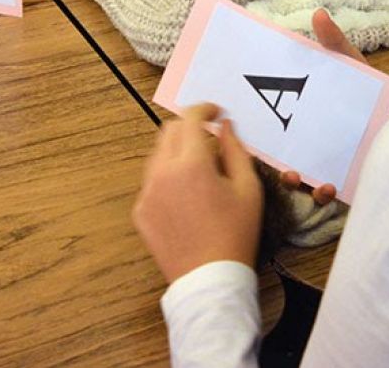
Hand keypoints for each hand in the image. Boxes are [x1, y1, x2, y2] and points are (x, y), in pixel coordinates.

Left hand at [133, 104, 263, 283]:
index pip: (190, 118)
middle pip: (169, 131)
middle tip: (209, 137)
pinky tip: (186, 194)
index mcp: (191, 164)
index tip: (216, 112)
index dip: (204, 108)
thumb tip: (225, 127)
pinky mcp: (141, 211)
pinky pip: (152, 181)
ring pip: (157, 155)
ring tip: (200, 169)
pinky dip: (167, 176)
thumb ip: (236, 150)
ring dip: (176, 151)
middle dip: (189, 127)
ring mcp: (147, 193)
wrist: (210, 280)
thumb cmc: (235, 234)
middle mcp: (162, 173)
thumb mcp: (248, 189)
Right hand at [277, 9, 388, 203]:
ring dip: (296, 182)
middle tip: (278, 164)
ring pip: (302, 180)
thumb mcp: (351, 65)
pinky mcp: (347, 180)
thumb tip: (319, 14)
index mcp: (307, 118)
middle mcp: (313, 144)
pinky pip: (329, 192)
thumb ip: (335, 44)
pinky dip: (324, 192)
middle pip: (284, 157)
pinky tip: (329, 185)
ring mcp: (329, 164)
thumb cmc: (372, 89)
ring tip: (298, 177)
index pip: (277, 126)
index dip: (260, 131)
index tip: (247, 131)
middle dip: (275, 163)